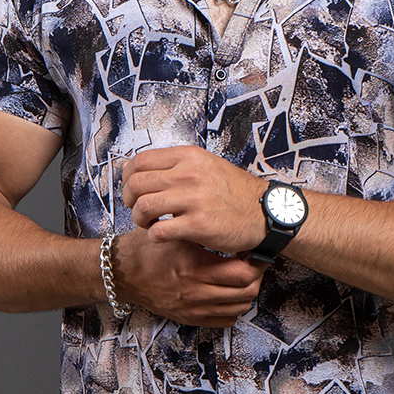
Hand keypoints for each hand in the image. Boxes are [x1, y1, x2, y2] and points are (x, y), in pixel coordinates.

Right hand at [112, 227, 263, 327]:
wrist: (121, 274)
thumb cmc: (145, 250)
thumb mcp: (173, 232)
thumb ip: (200, 229)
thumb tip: (231, 226)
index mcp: (194, 267)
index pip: (243, 272)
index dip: (256, 261)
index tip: (254, 250)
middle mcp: (195, 291)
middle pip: (247, 292)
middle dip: (257, 276)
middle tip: (254, 262)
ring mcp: (193, 308)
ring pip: (239, 307)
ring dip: (246, 291)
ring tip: (242, 276)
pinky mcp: (188, 317)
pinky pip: (225, 320)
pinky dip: (233, 307)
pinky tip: (228, 292)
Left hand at [121, 145, 265, 253]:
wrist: (265, 212)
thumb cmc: (235, 193)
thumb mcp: (207, 165)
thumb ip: (178, 166)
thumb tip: (145, 170)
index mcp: (189, 157)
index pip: (139, 162)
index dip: (128, 178)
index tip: (133, 189)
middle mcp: (189, 174)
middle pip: (136, 184)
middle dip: (130, 200)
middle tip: (139, 209)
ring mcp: (194, 199)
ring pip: (142, 207)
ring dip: (140, 220)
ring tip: (151, 223)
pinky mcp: (198, 224)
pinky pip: (158, 231)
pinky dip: (155, 236)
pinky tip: (164, 235)